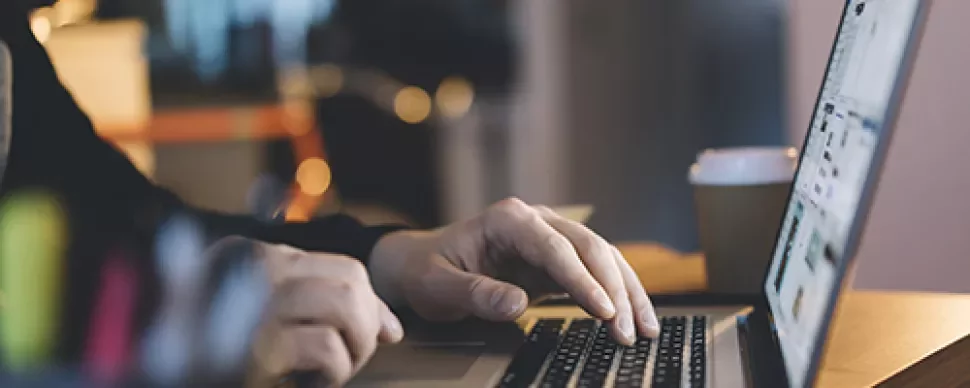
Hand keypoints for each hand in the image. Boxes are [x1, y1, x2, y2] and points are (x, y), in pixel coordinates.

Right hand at [234, 239, 403, 387]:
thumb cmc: (223, 354)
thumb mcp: (265, 318)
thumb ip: (320, 305)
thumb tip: (392, 329)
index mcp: (250, 255)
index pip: (343, 268)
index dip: (369, 308)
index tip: (363, 339)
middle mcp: (249, 269)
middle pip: (351, 281)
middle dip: (365, 328)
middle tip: (344, 361)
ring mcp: (252, 304)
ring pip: (346, 304)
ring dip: (353, 349)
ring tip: (329, 372)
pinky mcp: (255, 350)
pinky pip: (328, 350)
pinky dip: (334, 374)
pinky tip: (307, 384)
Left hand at [369, 198, 658, 345]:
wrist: (421, 263)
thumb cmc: (427, 270)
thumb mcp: (438, 285)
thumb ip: (475, 294)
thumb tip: (517, 305)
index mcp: (509, 218)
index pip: (555, 247)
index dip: (582, 279)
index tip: (603, 310)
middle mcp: (536, 221)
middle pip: (589, 248)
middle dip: (613, 290)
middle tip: (625, 332)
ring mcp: (550, 237)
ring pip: (602, 257)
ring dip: (626, 292)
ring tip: (643, 330)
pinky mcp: (557, 259)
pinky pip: (596, 272)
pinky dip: (617, 294)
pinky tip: (634, 318)